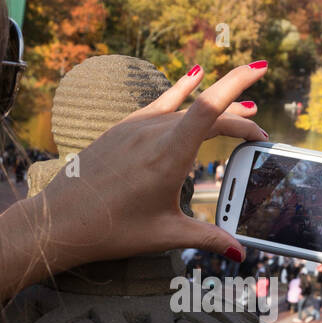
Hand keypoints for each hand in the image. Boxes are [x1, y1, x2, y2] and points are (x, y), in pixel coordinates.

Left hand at [0, 61, 268, 307]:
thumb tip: (238, 252)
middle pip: (205, 111)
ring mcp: (134, 127)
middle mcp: (152, 133)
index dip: (238, 86)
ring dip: (214, 110)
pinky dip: (181, 91)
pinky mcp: (121, 129)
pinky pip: (159, 103)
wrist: (60, 221)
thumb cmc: (111, 230)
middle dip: (237, 118)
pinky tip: (193, 77)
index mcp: (168, 156)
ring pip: (183, 108)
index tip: (260, 70)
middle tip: (258, 134)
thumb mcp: (165, 235)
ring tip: (240, 113)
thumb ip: (207, 237)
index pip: (210, 108)